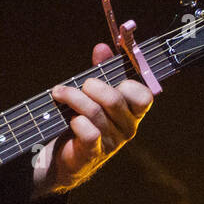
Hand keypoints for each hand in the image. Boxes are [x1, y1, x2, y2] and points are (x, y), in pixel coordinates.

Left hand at [32, 42, 152, 196]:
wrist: (66, 156)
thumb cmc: (84, 119)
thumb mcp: (94, 94)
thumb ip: (101, 70)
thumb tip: (102, 47)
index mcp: (132, 112)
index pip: (143, 96)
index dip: (127, 83)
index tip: (107, 76)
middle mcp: (126, 128)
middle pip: (115, 100)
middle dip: (93, 87)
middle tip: (82, 85)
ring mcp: (111, 142)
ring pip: (95, 113)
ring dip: (74, 98)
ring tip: (59, 93)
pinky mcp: (93, 153)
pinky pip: (88, 133)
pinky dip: (76, 122)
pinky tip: (69, 119)